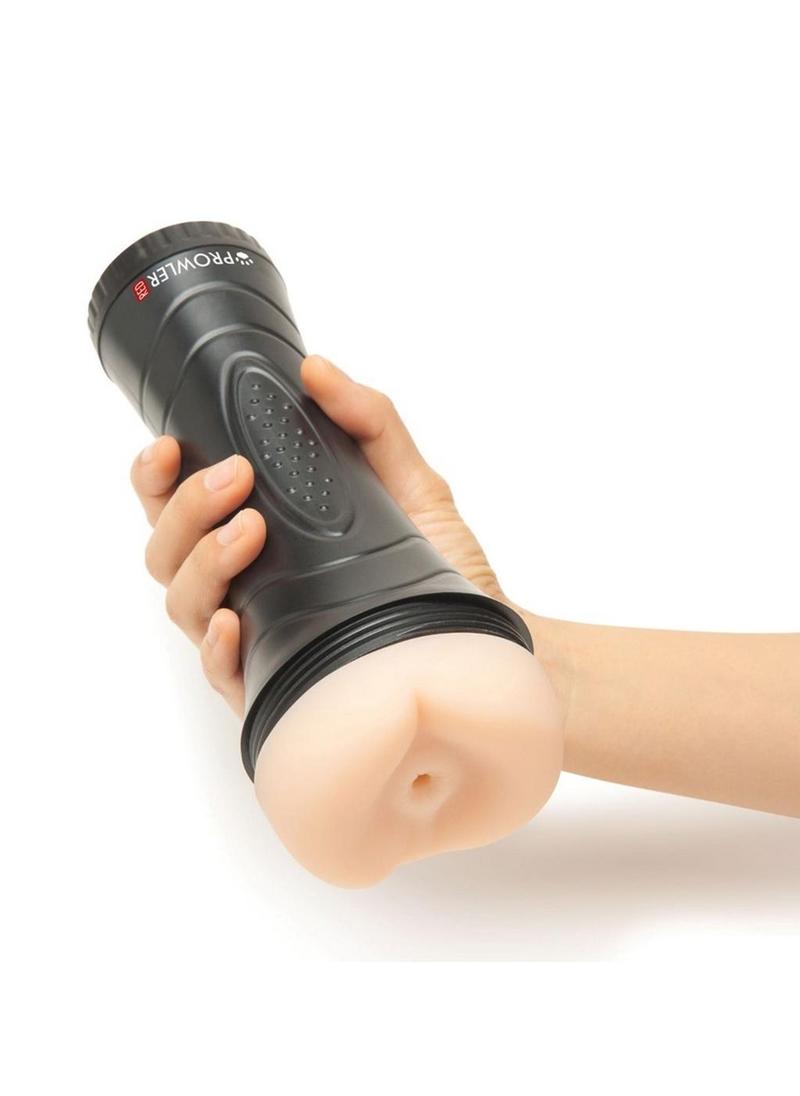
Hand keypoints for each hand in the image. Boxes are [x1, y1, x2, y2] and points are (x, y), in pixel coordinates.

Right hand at [130, 356, 508, 715]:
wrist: (482, 640)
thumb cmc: (439, 568)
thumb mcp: (412, 483)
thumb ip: (369, 422)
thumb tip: (317, 368)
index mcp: (259, 537)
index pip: (178, 507)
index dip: (156, 476)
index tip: (170, 446)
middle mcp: (245, 586)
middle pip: (167, 551)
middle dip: (185, 508)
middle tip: (235, 478)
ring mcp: (257, 637)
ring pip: (183, 604)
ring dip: (202, 561)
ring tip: (249, 528)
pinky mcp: (277, 685)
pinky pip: (221, 672)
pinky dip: (217, 643)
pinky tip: (236, 619)